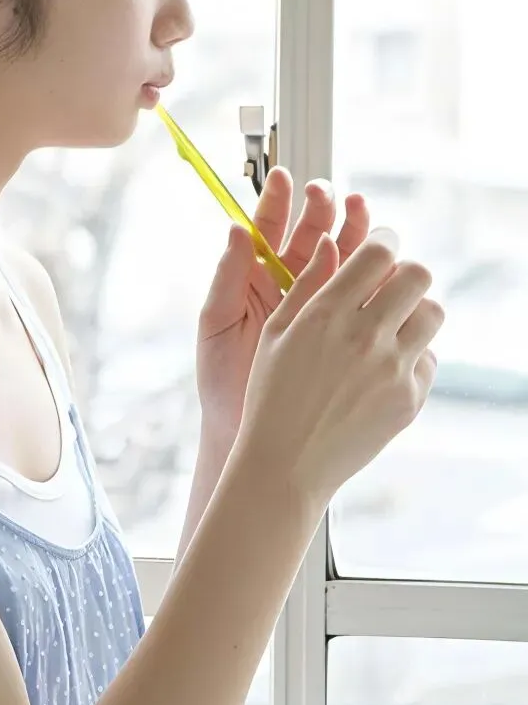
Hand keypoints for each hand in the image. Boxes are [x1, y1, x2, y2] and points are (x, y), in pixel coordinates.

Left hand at [195, 170, 370, 445]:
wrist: (245, 430)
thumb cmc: (222, 378)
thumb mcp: (216, 323)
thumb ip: (227, 276)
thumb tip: (235, 228)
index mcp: (254, 278)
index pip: (268, 230)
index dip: (277, 202)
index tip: (284, 177)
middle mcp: (287, 286)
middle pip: (311, 237)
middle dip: (322, 211)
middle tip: (331, 193)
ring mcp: (317, 306)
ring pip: (339, 260)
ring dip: (350, 233)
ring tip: (358, 210)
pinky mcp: (341, 330)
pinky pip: (358, 296)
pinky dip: (369, 276)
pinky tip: (375, 260)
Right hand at [237, 229, 442, 505]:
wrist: (287, 463)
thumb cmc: (271, 394)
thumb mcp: (276, 332)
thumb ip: (307, 283)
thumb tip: (331, 242)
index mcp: (327, 313)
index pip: (378, 253)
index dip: (383, 241)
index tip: (380, 247)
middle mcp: (365, 336)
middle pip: (417, 275)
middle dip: (406, 272)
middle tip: (391, 283)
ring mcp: (392, 369)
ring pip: (432, 313)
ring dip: (415, 310)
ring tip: (392, 324)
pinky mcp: (409, 399)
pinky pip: (429, 358)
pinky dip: (413, 355)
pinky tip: (385, 367)